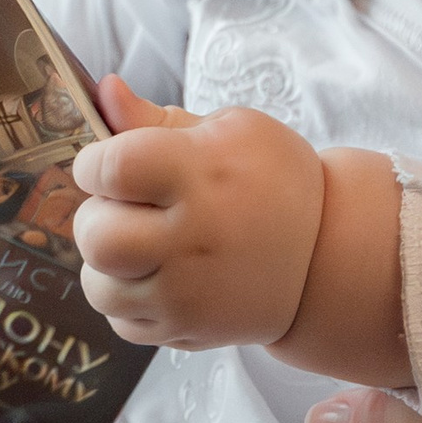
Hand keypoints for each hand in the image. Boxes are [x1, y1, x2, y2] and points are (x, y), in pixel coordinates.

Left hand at [70, 82, 326, 351]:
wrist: (326, 255)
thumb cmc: (273, 180)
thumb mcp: (231, 130)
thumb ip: (154, 119)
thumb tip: (103, 91)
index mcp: (201, 174)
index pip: (109, 168)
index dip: (95, 163)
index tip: (108, 164)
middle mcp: (191, 239)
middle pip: (95, 234)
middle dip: (97, 214)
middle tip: (125, 207)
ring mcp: (188, 295)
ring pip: (98, 286)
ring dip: (108, 262)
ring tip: (141, 244)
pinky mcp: (186, 331)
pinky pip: (120, 321)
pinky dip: (129, 298)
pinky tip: (158, 275)